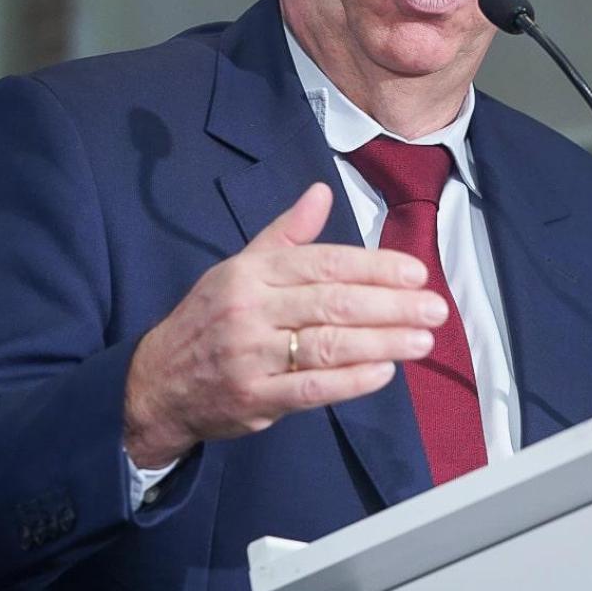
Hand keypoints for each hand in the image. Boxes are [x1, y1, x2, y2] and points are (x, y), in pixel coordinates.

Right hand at [121, 182, 444, 465]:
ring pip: (329, 345)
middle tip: (433, 309)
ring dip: (383, 342)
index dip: (374, 267)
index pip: (324, 263)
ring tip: (422, 341)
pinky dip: (352, 381)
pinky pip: (312, 388)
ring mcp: (252, 356)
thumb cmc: (209, 320)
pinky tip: (385, 372)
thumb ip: (285, 233)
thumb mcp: (239, 268)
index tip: (415, 273)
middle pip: (333, 303)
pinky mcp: (256, 398)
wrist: (157, 383)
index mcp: (252, 273)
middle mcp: (252, 310)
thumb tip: (321, 192)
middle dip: (391, 305)